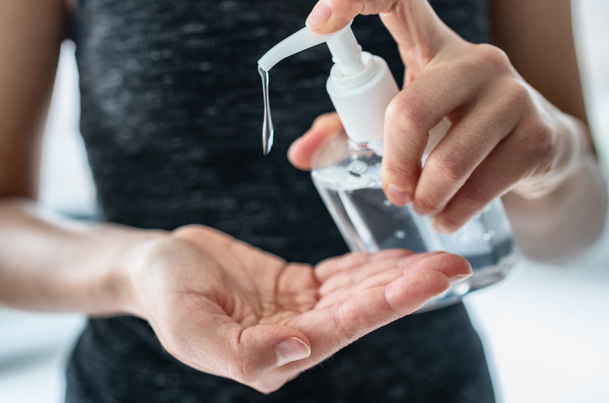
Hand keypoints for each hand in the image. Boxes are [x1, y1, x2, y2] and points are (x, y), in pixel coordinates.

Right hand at [126, 225, 470, 393]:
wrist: (152, 267)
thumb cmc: (164, 295)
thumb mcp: (189, 327)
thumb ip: (242, 353)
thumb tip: (301, 350)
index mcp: (276, 354)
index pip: (345, 328)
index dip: (389, 303)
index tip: (431, 281)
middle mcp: (297, 337)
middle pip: (363, 309)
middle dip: (409, 288)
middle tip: (455, 265)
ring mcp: (300, 311)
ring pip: (359, 291)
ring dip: (399, 274)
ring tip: (442, 256)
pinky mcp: (298, 287)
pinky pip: (342, 275)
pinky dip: (372, 264)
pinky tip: (401, 255)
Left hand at [289, 0, 587, 232]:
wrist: (542, 149)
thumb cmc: (456, 127)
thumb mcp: (408, 119)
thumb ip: (351, 126)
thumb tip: (299, 154)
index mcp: (433, 45)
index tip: (317, 24)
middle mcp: (477, 60)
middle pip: (411, 109)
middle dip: (393, 163)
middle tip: (393, 191)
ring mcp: (513, 94)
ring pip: (448, 157)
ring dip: (425, 196)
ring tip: (421, 206)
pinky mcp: (538, 134)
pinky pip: (483, 184)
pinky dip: (455, 212)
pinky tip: (448, 217)